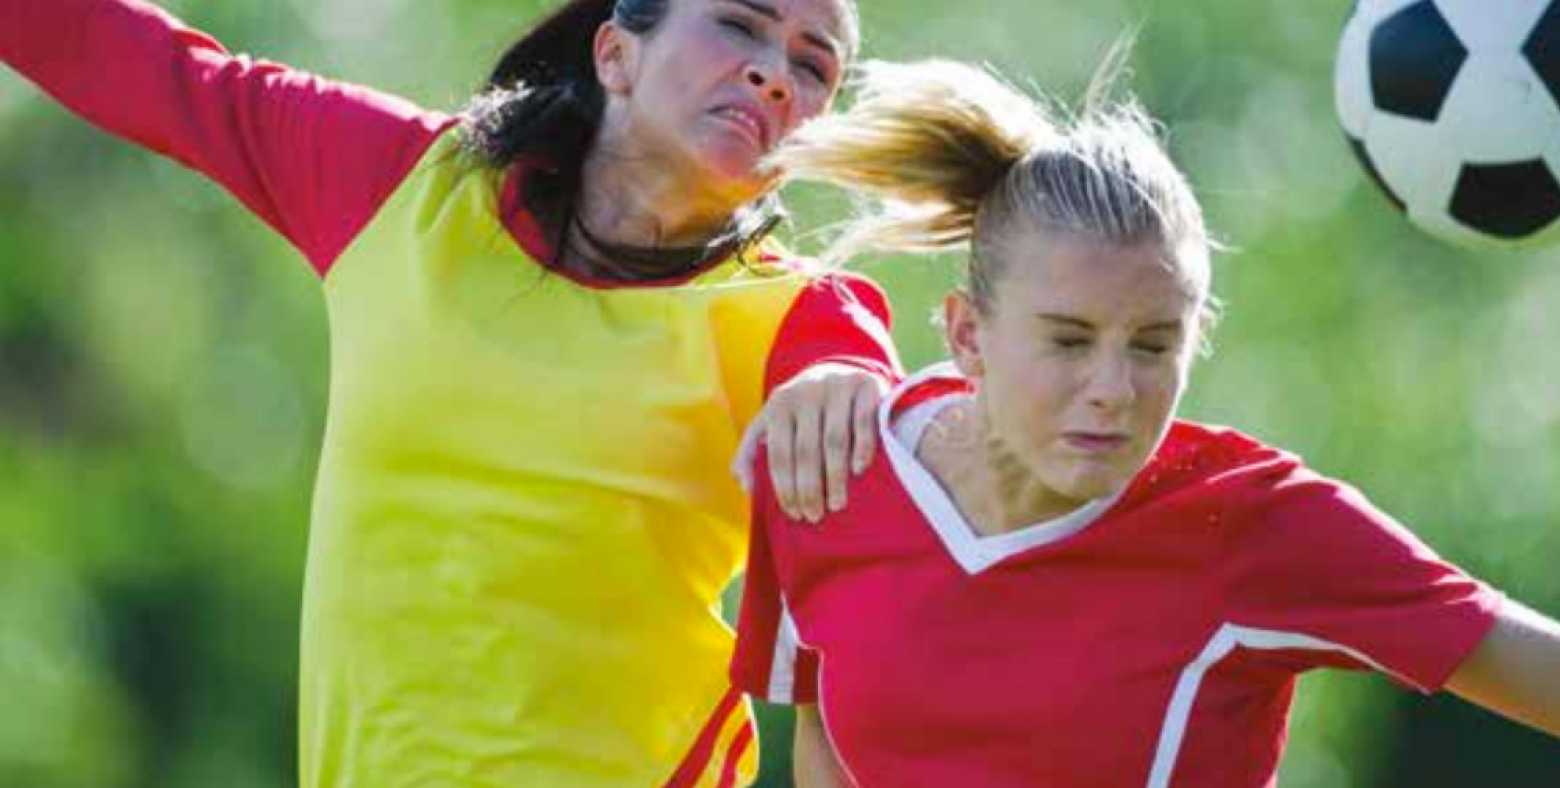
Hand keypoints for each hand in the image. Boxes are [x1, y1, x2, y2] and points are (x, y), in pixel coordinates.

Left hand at [733, 363, 888, 522]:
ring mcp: (836, 387)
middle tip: (815, 516)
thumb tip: (745, 486)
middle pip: (806, 451)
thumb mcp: (772, 421)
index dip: (784, 487)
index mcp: (779, 405)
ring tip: (836, 504)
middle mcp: (805, 393)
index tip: (794, 514)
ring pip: (834, 440)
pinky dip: (861, 448)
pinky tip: (859, 471)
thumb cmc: (803, 410)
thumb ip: (751, 450)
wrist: (841, 368)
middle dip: (809, 488)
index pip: (779, 453)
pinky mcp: (865, 385)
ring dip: (835, 477)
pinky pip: (863, 421)